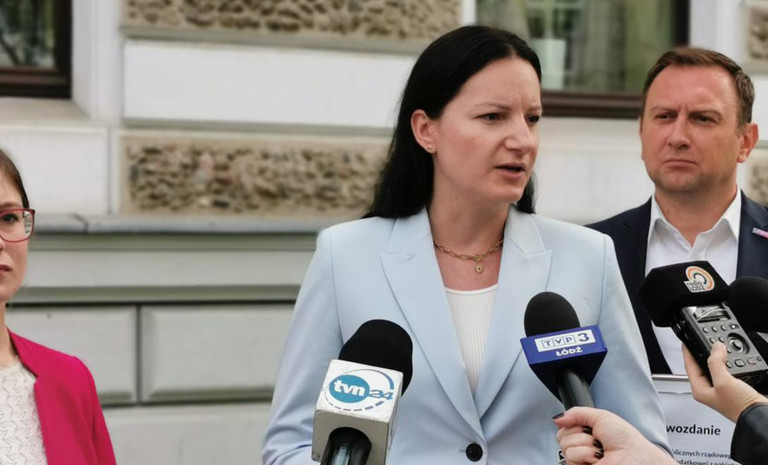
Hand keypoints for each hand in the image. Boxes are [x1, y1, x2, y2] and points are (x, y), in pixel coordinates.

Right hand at [554, 407, 675, 464]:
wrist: (633, 456)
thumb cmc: (624, 439)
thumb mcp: (600, 416)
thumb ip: (577, 413)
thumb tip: (557, 418)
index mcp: (585, 433)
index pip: (564, 427)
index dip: (573, 424)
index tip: (586, 426)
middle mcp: (581, 446)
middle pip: (561, 436)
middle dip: (579, 434)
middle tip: (596, 439)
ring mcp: (581, 460)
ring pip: (566, 447)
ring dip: (585, 446)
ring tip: (599, 450)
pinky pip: (570, 459)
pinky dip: (584, 455)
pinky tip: (597, 459)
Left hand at [682, 342, 765, 421]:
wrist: (758, 416)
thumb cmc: (739, 407)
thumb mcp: (723, 381)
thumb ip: (716, 362)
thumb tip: (716, 348)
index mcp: (699, 390)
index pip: (689, 366)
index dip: (687, 353)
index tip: (686, 343)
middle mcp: (708, 391)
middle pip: (699, 367)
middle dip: (700, 355)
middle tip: (699, 343)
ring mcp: (719, 390)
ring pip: (713, 369)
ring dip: (715, 359)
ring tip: (715, 349)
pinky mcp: (731, 389)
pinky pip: (724, 372)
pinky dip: (725, 364)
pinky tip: (728, 360)